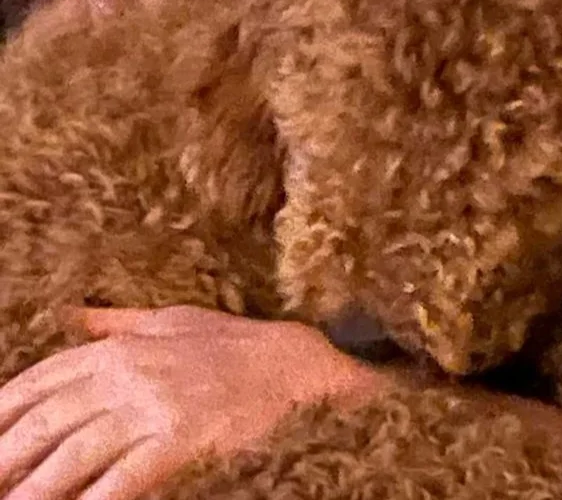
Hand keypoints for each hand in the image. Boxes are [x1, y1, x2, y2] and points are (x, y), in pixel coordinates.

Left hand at [0, 306, 389, 499]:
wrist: (295, 362)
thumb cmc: (232, 343)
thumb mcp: (171, 318)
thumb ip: (118, 321)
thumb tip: (74, 315)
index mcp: (118, 348)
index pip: (37, 382)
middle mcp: (126, 375)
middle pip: (42, 425)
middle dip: (2, 460)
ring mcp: (152, 408)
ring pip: (70, 459)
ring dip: (31, 492)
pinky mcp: (179, 440)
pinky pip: (121, 482)